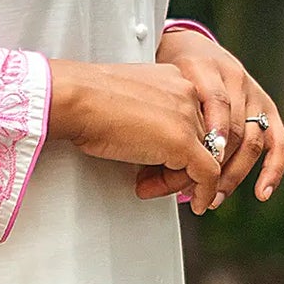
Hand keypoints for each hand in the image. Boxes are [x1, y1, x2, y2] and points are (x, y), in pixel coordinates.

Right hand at [46, 59, 231, 214]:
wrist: (76, 99)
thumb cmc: (87, 100)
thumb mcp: (127, 103)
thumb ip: (149, 116)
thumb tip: (154, 144)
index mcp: (175, 78)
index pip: (191, 120)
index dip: (175, 148)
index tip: (155, 163)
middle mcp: (188, 92)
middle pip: (199, 141)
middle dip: (174, 167)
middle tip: (146, 181)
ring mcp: (189, 117)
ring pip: (202, 159)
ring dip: (175, 181)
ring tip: (144, 186)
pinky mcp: (184, 142)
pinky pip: (208, 174)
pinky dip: (204, 193)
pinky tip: (197, 205)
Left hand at [138, 26, 283, 210]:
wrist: (188, 47)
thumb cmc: (167, 75)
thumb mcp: (157, 86)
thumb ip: (162, 117)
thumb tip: (148, 171)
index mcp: (203, 68)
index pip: (215, 106)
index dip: (208, 141)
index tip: (193, 169)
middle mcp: (233, 78)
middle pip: (232, 131)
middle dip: (214, 169)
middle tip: (193, 194)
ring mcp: (252, 93)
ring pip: (251, 141)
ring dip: (233, 175)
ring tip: (213, 198)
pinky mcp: (266, 108)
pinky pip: (278, 142)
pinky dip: (272, 169)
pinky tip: (261, 193)